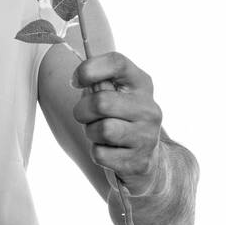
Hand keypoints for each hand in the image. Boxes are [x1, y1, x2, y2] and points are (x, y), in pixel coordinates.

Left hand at [71, 51, 162, 195]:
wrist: (145, 158)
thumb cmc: (120, 119)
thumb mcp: (115, 95)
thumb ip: (100, 83)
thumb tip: (80, 78)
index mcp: (141, 84)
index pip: (117, 63)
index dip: (89, 69)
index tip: (76, 81)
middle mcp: (149, 108)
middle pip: (101, 102)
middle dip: (82, 111)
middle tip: (86, 116)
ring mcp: (148, 136)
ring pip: (102, 129)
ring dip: (91, 133)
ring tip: (99, 133)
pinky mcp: (140, 161)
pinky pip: (100, 154)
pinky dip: (97, 152)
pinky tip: (109, 151)